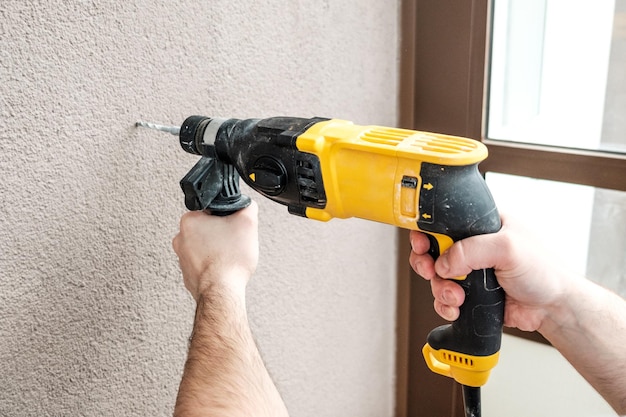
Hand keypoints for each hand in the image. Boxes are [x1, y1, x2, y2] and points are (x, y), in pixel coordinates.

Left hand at [172, 202, 258, 300]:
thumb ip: (247, 207)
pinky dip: (214, 266)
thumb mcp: (247, 222)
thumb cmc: (229, 260)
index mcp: (189, 221)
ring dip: (218, 251)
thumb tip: (246, 206)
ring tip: (229, 257)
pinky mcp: (188, 275)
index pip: (211, 211)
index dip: (227, 218)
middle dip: (222, 235)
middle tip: (233, 242)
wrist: (222, 291)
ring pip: (206, 248)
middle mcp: (180, 239)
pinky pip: (204, 265)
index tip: (233, 226)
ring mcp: (182, 259)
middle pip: (208, 230)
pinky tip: (224, 269)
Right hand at [409, 214, 574, 331]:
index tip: (423, 244)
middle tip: (431, 271)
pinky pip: (444, 298)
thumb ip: (472, 250)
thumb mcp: (508, 248)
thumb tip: (443, 262)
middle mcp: (473, 246)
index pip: (445, 221)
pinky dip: (445, 305)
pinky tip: (457, 308)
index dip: (427, 232)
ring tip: (457, 296)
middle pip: (433, 250)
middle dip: (428, 264)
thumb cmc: (543, 271)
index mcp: (482, 225)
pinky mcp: (470, 293)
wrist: (552, 308)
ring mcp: (470, 270)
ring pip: (437, 277)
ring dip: (441, 289)